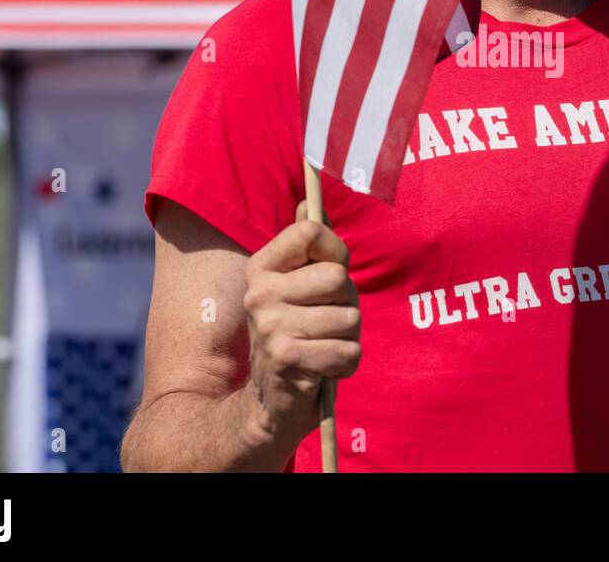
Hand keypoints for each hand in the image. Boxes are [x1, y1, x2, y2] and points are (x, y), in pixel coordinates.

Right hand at [241, 199, 360, 448]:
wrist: (267, 407)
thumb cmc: (293, 339)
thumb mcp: (294, 291)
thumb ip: (304, 249)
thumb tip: (310, 201)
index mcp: (260, 268)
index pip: (311, 231)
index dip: (335, 253)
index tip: (328, 278)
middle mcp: (259, 292)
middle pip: (339, 277)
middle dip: (347, 304)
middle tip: (326, 325)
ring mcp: (271, 325)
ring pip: (350, 317)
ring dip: (348, 339)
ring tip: (322, 349)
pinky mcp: (288, 358)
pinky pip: (349, 351)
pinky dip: (346, 365)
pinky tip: (322, 371)